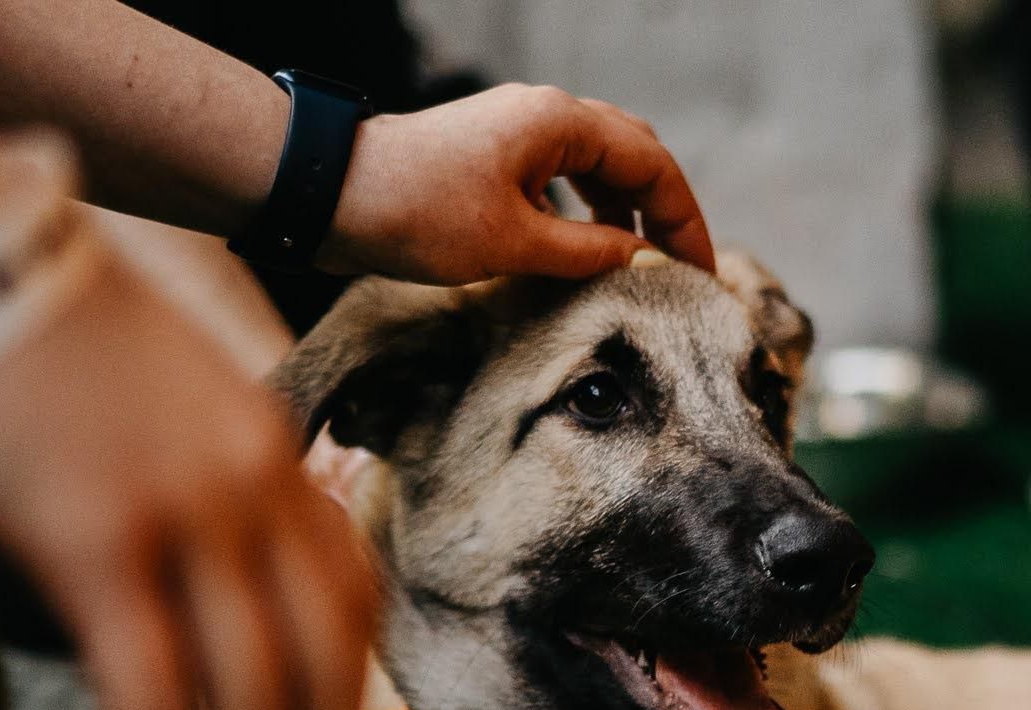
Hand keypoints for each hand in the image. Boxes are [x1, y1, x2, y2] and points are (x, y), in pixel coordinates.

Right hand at [0, 247, 378, 709]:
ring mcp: (186, 519)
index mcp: (282, 457)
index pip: (354, 609)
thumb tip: (212, 596)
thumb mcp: (173, 404)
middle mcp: (258, 492)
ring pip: (246, 707)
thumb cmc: (49, 329)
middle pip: (319, 676)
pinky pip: (150, 701)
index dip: (349, 706)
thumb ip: (216, 493)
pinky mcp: (98, 546)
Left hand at [323, 83, 714, 284]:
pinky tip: (589, 246)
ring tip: (640, 262)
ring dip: (627, 210)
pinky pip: (564, 174)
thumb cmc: (417, 212)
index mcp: (560, 122)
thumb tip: (640, 261)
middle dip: (663, 209)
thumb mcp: (515, 243)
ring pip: (599, 162)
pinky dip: (589, 209)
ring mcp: (519, 132)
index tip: (701, 272)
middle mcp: (546, 115)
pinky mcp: (495, 155)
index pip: (652, 165)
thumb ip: (588, 252)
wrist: (330, 194)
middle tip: (681, 265)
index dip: (685, 221)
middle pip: (634, 153)